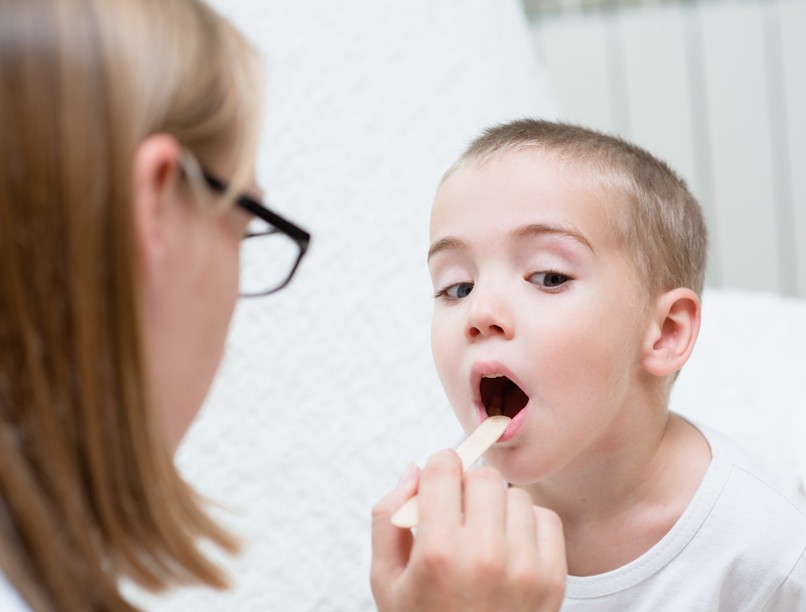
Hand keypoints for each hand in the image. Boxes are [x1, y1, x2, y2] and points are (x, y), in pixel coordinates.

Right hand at [371, 450, 565, 611]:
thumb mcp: (385, 580)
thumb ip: (389, 517)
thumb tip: (415, 469)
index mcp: (438, 553)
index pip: (445, 467)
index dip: (437, 470)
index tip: (437, 485)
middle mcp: (484, 556)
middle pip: (483, 476)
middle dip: (467, 486)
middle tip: (458, 512)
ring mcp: (524, 568)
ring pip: (516, 495)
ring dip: (498, 507)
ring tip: (484, 536)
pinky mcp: (552, 579)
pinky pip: (546, 519)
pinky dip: (528, 525)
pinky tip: (509, 549)